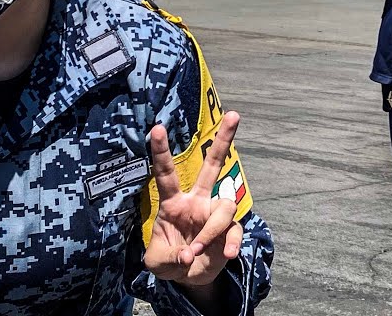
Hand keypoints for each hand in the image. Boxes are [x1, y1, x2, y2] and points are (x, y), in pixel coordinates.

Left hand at [143, 113, 244, 287]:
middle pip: (212, 165)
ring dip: (211, 230)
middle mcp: (197, 202)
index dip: (161, 152)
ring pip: (224, 207)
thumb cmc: (169, 260)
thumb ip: (169, 258)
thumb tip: (190, 254)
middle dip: (223, 140)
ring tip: (197, 251)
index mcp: (173, 203)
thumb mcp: (158, 263)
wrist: (188, 278)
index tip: (157, 128)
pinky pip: (234, 230)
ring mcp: (215, 215)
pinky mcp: (229, 231)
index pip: (166, 174)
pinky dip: (230, 243)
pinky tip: (226, 255)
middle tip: (234, 115)